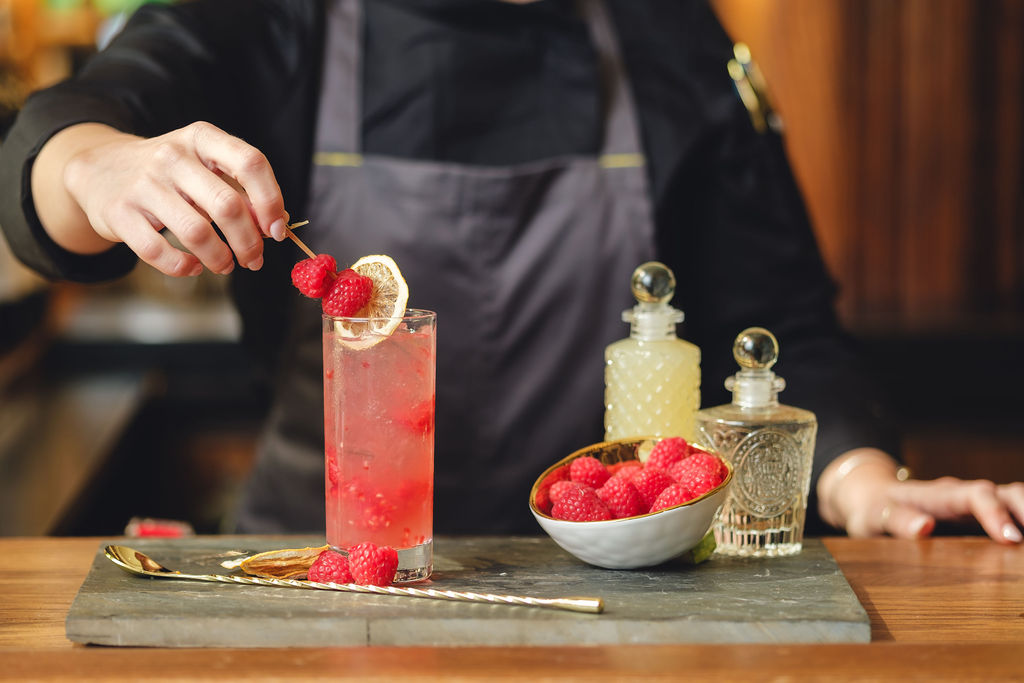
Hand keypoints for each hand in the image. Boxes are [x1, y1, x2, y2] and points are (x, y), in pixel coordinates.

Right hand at [33, 121, 288, 276]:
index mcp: (202, 138)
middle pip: (228, 206)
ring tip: (225, 265)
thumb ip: (242, 192)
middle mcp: (172, 156)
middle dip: (249, 242)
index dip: (271, 200)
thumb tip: (279, 224)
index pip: (250, 163)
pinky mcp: (120, 213)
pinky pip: (159, 252)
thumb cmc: (170, 175)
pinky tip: (192, 266)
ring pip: (197, 233)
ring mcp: (143, 184)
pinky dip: (183, 267)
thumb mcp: (205, 169)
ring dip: (220, 258)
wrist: (99, 169)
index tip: (277, 230)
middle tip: (254, 260)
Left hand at [818, 448, 1023, 543]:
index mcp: (938, 494)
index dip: (995, 513)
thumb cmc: (874, 509)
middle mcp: (962, 495)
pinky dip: (1022, 520)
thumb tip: (923, 527)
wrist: (873, 498)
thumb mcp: (874, 516)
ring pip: (1013, 499)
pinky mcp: (980, 516)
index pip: (975, 495)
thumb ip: (897, 520)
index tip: (1010, 539)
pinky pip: (1011, 512)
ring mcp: (974, 505)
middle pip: (1005, 493)